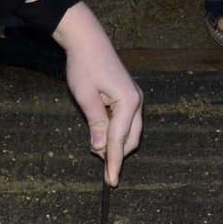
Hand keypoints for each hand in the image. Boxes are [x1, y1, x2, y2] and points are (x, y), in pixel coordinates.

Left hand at [52, 1, 143, 185]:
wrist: (88, 40)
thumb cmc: (84, 66)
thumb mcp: (86, 96)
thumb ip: (95, 124)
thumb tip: (100, 149)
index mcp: (128, 101)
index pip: (120, 140)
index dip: (114, 163)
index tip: (111, 182)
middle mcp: (138, 101)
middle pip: (131, 140)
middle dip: (116, 154)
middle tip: (96, 162)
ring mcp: (136, 99)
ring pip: (131, 132)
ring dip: (116, 143)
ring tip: (96, 147)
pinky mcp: (130, 97)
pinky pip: (128, 122)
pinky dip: (117, 132)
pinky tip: (103, 134)